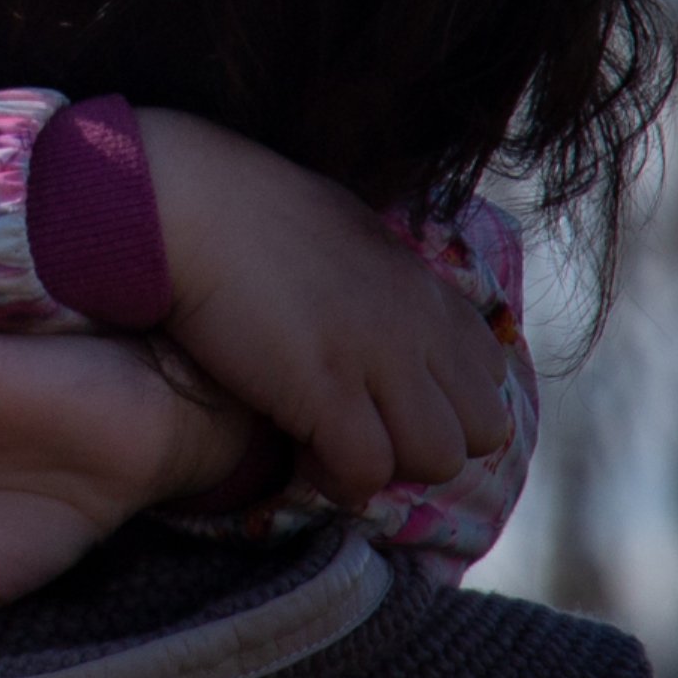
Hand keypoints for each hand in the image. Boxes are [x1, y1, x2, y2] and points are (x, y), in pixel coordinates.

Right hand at [139, 109, 511, 508]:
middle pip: (481, 429)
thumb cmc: (246, 208)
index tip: (389, 400)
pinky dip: (336, 478)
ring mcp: (377, 357)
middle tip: (365, 430)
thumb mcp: (345, 232)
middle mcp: (417, 323)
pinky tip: (299, 453)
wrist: (187, 200)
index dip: (444, 402)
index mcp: (424, 285)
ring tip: (331, 445)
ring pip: (437, 460)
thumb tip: (387, 316)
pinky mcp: (325, 390)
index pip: (490, 376)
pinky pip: (366, 472)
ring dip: (386, 464)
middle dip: (427, 441)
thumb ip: (382, 281)